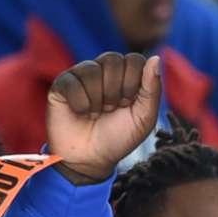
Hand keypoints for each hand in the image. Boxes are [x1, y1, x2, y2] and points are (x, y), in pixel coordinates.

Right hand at [46, 52, 164, 185]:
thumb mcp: (144, 117)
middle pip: (113, 59)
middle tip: (112, 109)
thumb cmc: (119, 137)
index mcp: (126, 76)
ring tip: (97, 113)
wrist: (91, 159)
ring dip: (98, 98)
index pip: (134, 59)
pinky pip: (71, 81)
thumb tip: (156, 57)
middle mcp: (103, 71)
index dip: (134, 82)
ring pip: (91, 69)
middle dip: (116, 90)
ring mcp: (80, 76)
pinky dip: (80, 102)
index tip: (129, 103)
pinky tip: (81, 113)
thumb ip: (152, 89)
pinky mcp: (61, 84)